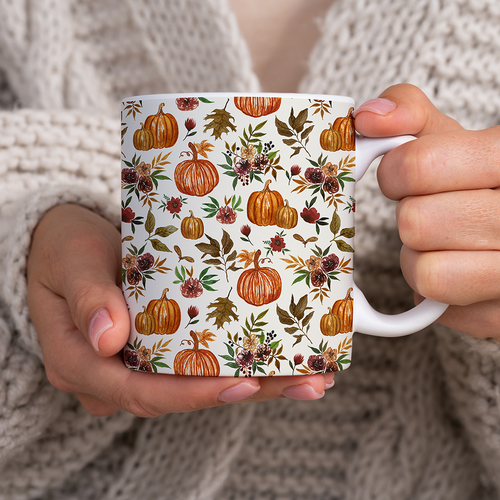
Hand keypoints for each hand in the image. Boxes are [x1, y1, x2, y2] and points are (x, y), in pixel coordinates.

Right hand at [27, 204, 333, 416]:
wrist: (69, 245)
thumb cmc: (65, 249)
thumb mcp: (70, 263)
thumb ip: (86, 299)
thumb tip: (110, 339)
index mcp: (83, 364)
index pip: (143, 392)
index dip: (195, 393)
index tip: (243, 382)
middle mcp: (114, 375)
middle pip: (184, 394)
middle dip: (246, 390)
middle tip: (306, 380)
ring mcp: (139, 364)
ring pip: (199, 383)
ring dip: (257, 380)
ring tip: (312, 373)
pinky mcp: (159, 349)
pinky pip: (200, 363)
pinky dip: (241, 360)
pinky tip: (283, 357)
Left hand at [353, 84, 499, 338]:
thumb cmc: (473, 181)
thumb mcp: (450, 137)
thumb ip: (408, 114)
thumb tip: (367, 117)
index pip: (418, 166)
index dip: (395, 173)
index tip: (403, 176)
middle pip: (416, 223)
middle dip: (412, 217)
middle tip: (431, 212)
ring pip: (426, 272)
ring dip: (420, 258)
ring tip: (445, 244)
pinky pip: (440, 307)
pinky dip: (437, 291)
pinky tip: (460, 270)